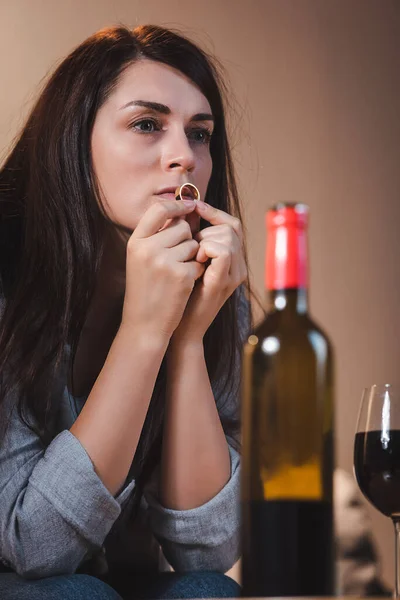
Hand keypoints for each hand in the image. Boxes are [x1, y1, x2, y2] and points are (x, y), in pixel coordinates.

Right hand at [120, 200, 204, 340]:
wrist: (144, 324)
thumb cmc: (145, 289)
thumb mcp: (141, 259)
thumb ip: (157, 235)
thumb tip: (185, 211)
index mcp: (136, 241)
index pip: (159, 209)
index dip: (177, 204)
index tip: (189, 206)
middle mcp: (148, 248)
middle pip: (182, 227)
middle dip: (186, 239)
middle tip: (175, 259)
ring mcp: (165, 261)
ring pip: (193, 244)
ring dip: (192, 257)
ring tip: (176, 273)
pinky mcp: (181, 275)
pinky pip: (199, 262)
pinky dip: (196, 272)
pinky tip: (183, 285)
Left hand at [171, 201, 246, 343]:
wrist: (177, 328)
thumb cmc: (178, 295)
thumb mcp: (188, 262)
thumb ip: (192, 239)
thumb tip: (186, 210)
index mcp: (232, 261)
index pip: (232, 224)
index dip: (215, 212)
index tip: (194, 207)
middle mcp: (239, 267)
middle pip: (230, 227)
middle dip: (207, 228)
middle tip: (191, 246)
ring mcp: (234, 276)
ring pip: (227, 236)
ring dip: (205, 238)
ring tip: (192, 255)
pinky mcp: (223, 282)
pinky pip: (222, 251)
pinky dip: (207, 248)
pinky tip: (195, 258)